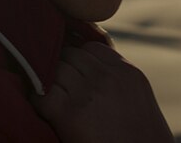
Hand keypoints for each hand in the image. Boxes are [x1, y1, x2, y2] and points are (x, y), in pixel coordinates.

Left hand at [33, 41, 173, 142]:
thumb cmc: (143, 136)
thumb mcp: (138, 96)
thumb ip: (119, 78)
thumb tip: (95, 70)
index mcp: (126, 72)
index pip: (91, 47)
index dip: (79, 58)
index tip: (75, 71)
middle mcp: (106, 77)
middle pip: (71, 55)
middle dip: (62, 66)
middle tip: (57, 82)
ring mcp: (87, 93)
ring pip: (55, 70)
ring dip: (49, 80)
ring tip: (48, 93)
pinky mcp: (69, 114)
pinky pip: (42, 95)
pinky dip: (37, 99)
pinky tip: (43, 108)